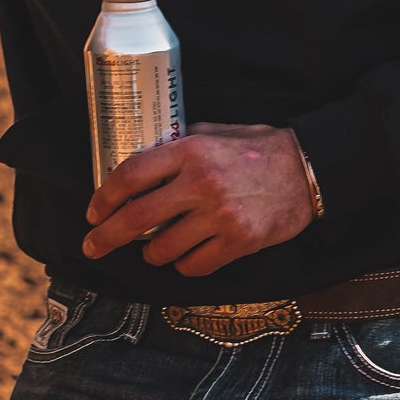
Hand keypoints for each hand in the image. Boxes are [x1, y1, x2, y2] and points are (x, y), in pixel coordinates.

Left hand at [82, 123, 315, 279]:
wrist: (308, 169)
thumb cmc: (258, 148)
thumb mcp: (213, 133)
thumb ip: (177, 146)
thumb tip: (138, 164)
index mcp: (190, 151)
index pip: (131, 176)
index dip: (104, 197)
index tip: (93, 212)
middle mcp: (201, 184)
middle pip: (137, 218)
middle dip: (106, 237)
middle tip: (92, 246)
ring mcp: (220, 216)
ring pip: (163, 249)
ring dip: (150, 254)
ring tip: (152, 250)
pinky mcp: (239, 242)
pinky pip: (194, 266)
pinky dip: (183, 265)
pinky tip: (185, 257)